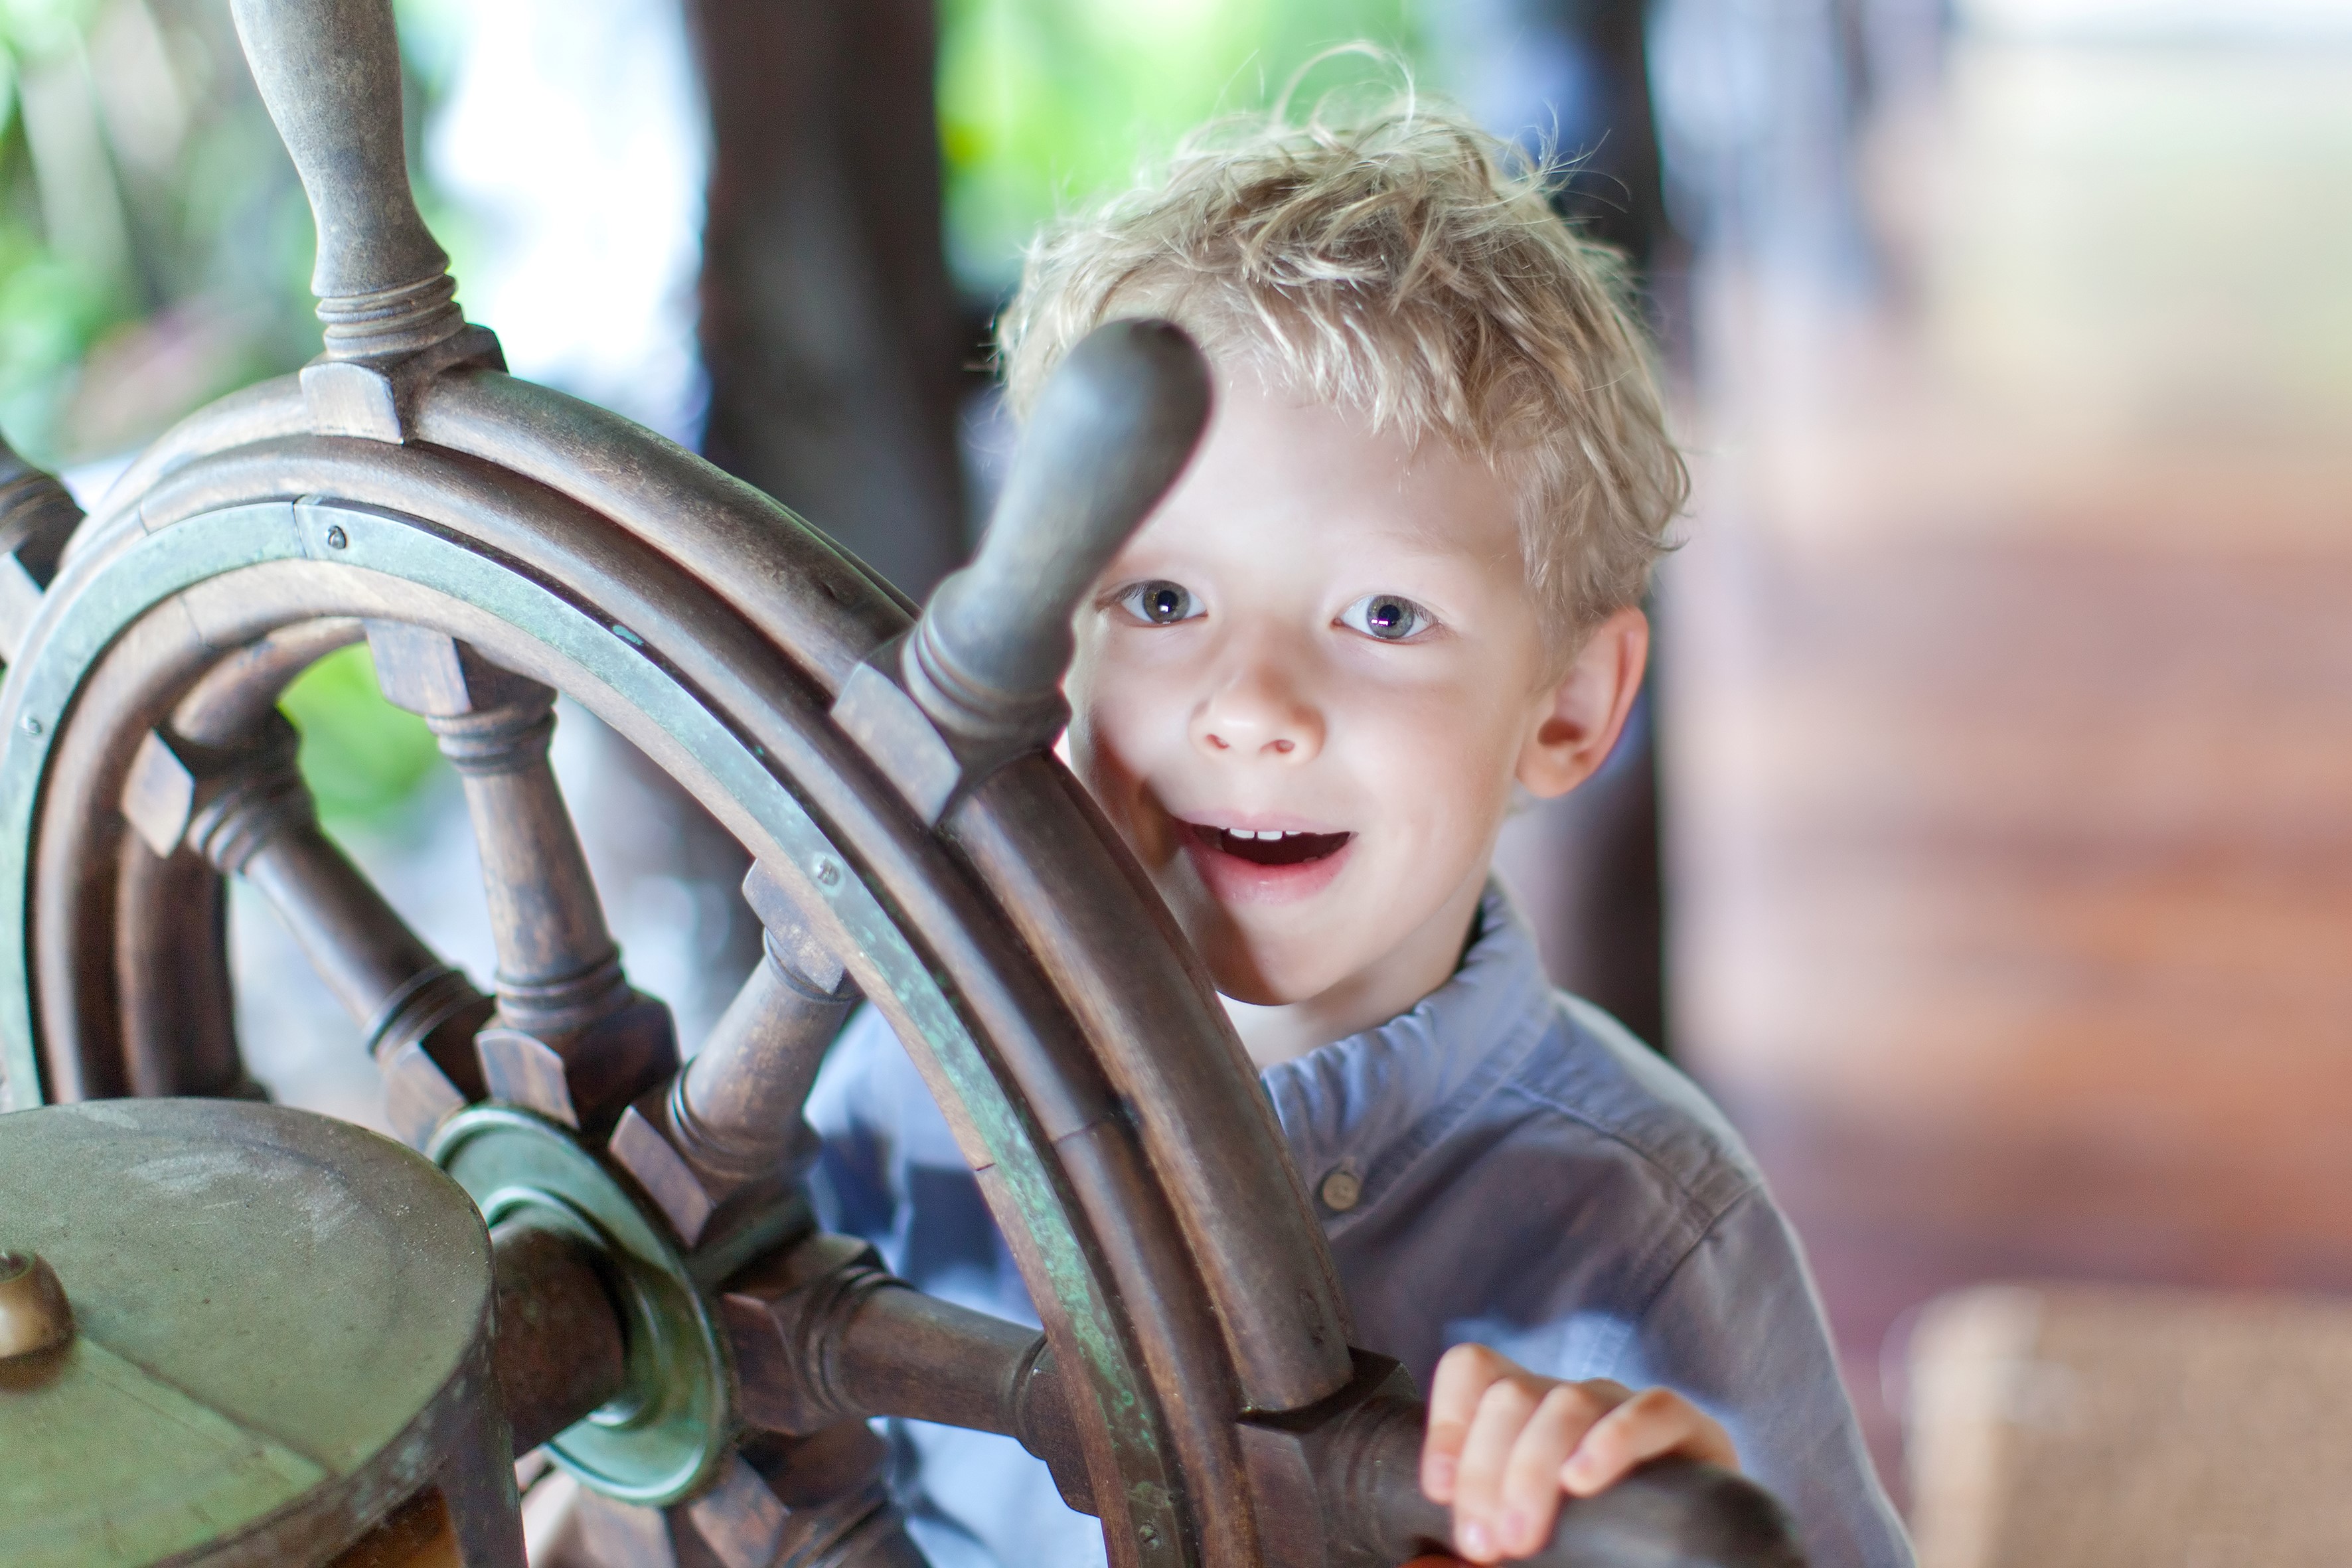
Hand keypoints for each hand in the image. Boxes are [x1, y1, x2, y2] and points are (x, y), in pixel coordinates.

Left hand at [1417, 1344, 1737, 1563]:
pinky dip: (1614, 1441)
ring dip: (1532, 1469)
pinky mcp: (1689, 1431)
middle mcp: (1570, 1403)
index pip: (1473, 1370)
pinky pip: (1652, 1410)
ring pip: (1568, 1403)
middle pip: (1509, 1395)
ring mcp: (1627, 1410)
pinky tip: (1584, 1481)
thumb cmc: (1597, 1558)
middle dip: (1485, 1472)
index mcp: (1525, 1418)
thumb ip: (1470, 1563)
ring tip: (1522, 1537)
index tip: (1436, 1492)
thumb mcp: (1528, 1560)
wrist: (1690, 1561)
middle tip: (1486, 1545)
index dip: (1447, 1421)